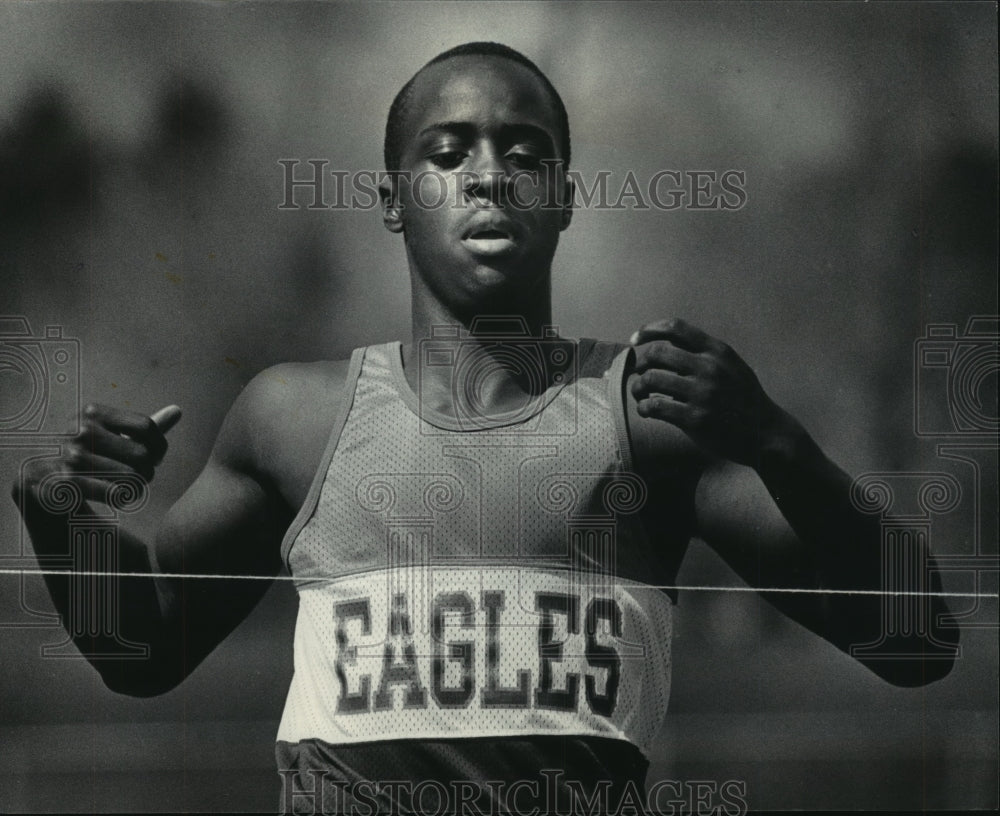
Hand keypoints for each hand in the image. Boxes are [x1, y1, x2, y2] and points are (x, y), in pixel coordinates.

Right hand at [13, 404, 181, 508]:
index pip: (147, 427)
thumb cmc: (85, 454)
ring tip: (127, 488)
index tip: (155, 457)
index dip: (159, 446)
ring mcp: (71, 457)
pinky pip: (117, 494)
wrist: (38, 478)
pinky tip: (116, 497)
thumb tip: (178, 410)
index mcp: (93, 413)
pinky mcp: (66, 483)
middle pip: (143, 455)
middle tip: (139, 477)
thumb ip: (141, 426)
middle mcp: (81, 431)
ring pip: (134, 477)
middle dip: (148, 471)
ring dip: (137, 488)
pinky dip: (124, 499)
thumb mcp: (108, 433)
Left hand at [630, 318, 783, 467]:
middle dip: (641, 363)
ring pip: (651, 379)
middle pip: (658, 353)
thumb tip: (666, 342)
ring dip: (638, 387)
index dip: (649, 330)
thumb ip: (705, 353)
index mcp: (718, 351)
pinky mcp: (695, 418)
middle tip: (639, 373)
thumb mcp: (732, 366)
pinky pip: (655, 406)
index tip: (635, 339)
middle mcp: (710, 368)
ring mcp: (702, 393)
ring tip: (640, 394)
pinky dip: (644, 407)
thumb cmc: (744, 399)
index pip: (676, 328)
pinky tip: (646, 410)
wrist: (766, 434)